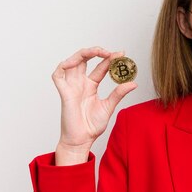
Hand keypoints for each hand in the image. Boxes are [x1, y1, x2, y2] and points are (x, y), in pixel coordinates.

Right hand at [52, 47, 137, 163]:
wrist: (82, 140)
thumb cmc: (92, 126)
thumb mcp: (109, 106)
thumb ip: (118, 93)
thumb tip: (133, 83)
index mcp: (91, 86)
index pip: (100, 67)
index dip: (110, 59)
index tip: (122, 53)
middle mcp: (80, 83)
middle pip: (84, 59)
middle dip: (96, 51)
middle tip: (110, 52)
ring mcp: (71, 86)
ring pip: (71, 62)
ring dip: (82, 54)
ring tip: (97, 52)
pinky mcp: (64, 93)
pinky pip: (58, 75)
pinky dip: (63, 65)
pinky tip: (74, 62)